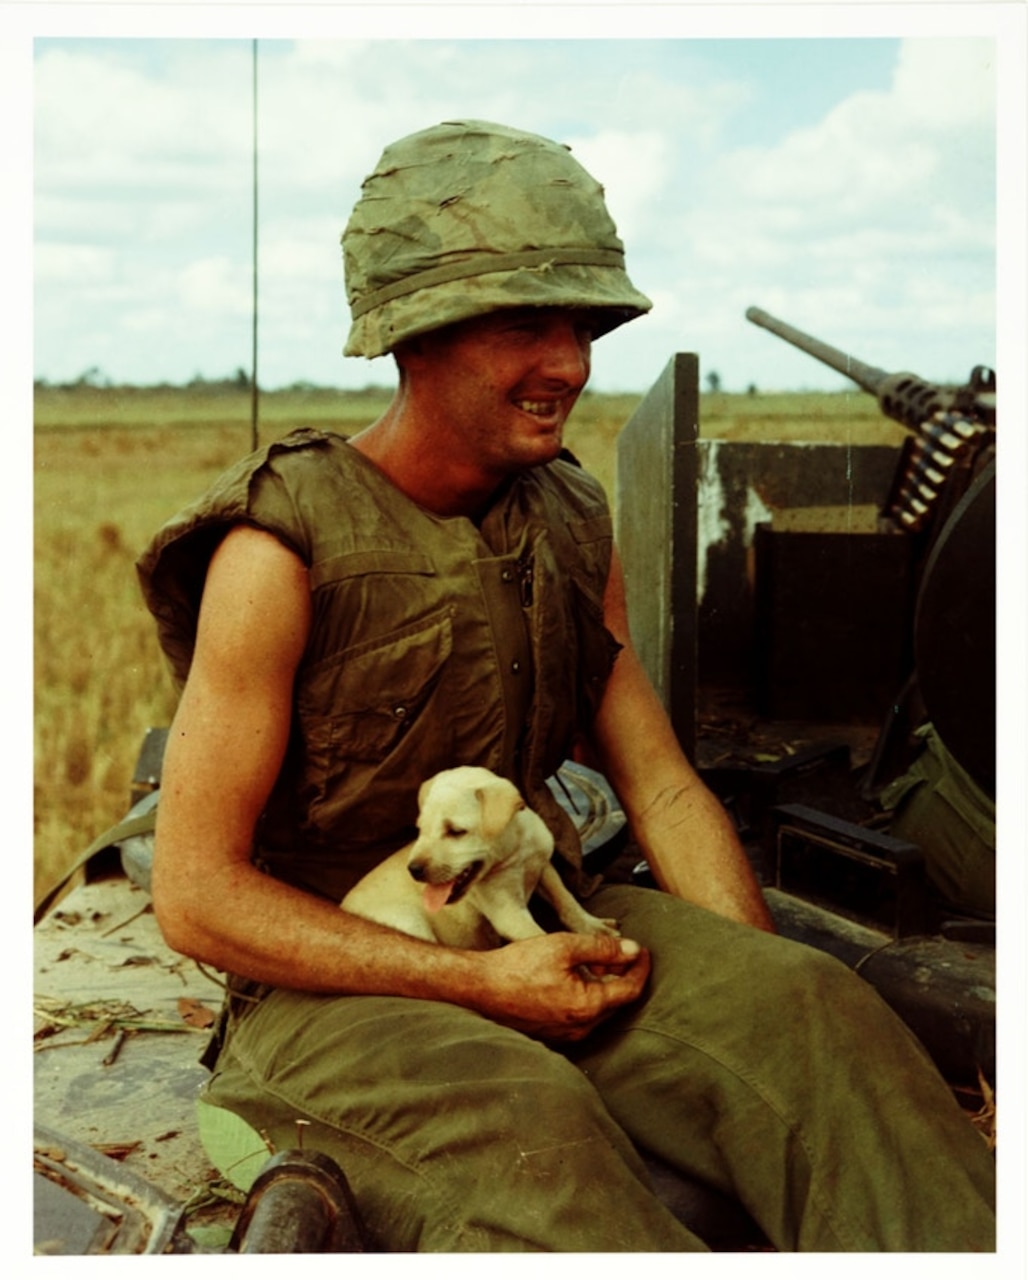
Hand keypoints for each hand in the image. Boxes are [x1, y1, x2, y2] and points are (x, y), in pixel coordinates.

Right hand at [474, 932, 649, 1042]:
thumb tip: (632, 950)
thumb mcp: (564, 946)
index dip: (640, 967)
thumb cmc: (519, 966)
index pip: (630, 990)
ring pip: (599, 1010)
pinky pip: (582, 1016)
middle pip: (617, 1002)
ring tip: (597, 961)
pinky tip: (576, 978)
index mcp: (587, 1007)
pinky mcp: (554, 1034)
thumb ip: (602, 948)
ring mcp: (566, 1034)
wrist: (481, 988)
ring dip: (604, 986)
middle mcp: (581, 1027)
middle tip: (619, 951)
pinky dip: (588, 996)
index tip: (642, 950)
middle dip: (623, 975)